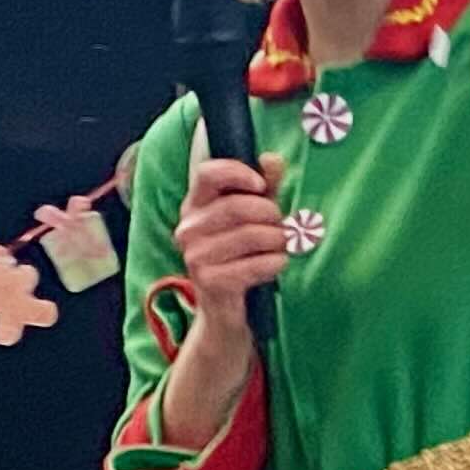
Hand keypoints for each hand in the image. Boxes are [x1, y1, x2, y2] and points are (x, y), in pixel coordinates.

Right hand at [173, 153, 287, 328]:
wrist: (225, 311)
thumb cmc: (241, 256)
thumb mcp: (253, 217)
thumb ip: (264, 187)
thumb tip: (273, 159)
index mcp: (194, 205)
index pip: (207, 173)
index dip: (237, 172)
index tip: (260, 185)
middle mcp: (188, 229)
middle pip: (237, 206)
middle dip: (271, 214)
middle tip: (281, 225)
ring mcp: (195, 256)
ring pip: (251, 235)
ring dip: (277, 240)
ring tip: (281, 246)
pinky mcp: (210, 282)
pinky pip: (255, 264)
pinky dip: (275, 263)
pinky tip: (277, 265)